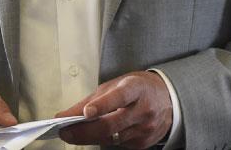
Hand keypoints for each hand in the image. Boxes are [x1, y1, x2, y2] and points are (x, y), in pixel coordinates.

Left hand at [55, 71, 171, 148]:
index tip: (86, 113)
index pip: (119, 97)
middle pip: (111, 125)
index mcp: (135, 89)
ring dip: (89, 137)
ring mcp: (145, 128)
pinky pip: (118, 145)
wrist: (166, 99)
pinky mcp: (143, 143)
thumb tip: (63, 115)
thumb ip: (90, 100)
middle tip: (65, 132)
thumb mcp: (114, 86)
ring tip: (73, 134)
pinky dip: (103, 140)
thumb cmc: (136, 89)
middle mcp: (143, 110)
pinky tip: (96, 134)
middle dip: (84, 131)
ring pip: (112, 138)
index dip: (102, 106)